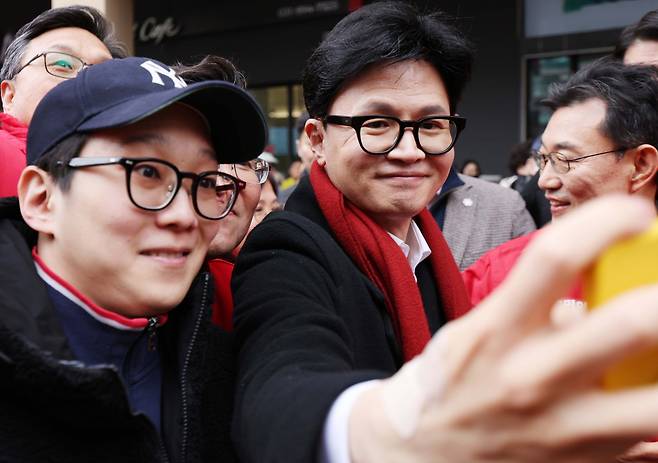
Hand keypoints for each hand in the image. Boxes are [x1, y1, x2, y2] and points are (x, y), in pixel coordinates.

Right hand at [349, 195, 657, 462]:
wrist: (422, 455)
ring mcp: (563, 427)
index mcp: (496, 330)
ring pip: (657, 401)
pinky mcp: (586, 461)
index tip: (634, 213)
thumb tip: (598, 301)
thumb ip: (534, 310)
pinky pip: (653, 436)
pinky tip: (643, 389)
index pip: (556, 256)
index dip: (606, 221)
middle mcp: (531, 377)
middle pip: (631, 323)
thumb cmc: (449, 384)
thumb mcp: (474, 332)